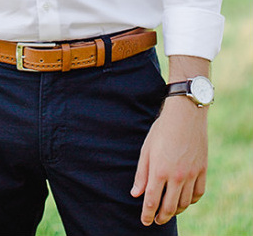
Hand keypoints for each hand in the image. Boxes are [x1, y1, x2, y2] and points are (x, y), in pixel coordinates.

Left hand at [131, 95, 207, 225]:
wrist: (185, 115)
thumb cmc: (162, 130)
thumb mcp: (146, 149)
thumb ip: (141, 174)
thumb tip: (136, 194)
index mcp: (159, 170)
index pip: (152, 201)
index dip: (147, 214)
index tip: (145, 221)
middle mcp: (177, 176)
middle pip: (169, 207)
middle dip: (161, 217)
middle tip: (157, 220)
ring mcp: (192, 174)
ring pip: (185, 203)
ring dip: (176, 211)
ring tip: (169, 211)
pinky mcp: (202, 170)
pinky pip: (198, 194)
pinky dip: (191, 201)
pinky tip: (185, 200)